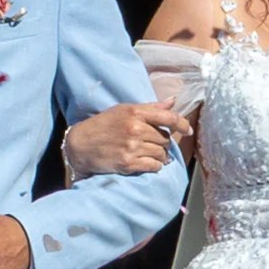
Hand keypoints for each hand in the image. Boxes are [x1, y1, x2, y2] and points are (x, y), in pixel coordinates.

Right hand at [63, 102, 181, 179]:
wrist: (80, 145)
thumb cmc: (103, 125)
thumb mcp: (123, 110)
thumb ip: (150, 108)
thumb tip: (172, 102)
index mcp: (135, 112)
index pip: (168, 117)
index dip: (182, 124)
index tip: (188, 131)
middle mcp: (135, 129)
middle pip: (165, 139)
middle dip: (164, 143)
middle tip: (155, 144)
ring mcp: (131, 147)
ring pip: (161, 154)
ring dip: (160, 156)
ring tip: (151, 155)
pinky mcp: (128, 163)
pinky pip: (153, 166)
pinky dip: (155, 166)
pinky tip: (148, 163)